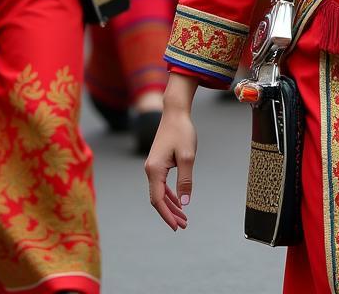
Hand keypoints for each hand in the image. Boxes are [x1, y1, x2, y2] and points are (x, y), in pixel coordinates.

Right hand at [146, 99, 197, 230]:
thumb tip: (185, 203)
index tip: (177, 226)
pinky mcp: (158, 163)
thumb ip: (185, 180)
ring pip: (160, 193)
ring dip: (171, 205)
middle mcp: (150, 170)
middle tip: (184, 225)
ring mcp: (153, 166)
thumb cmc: (182, 132)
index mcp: (154, 170)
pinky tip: (179, 200)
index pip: (158, 200)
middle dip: (170, 213)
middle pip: (158, 199)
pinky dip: (170, 195)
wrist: (175, 112)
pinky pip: (162, 184)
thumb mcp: (187, 156)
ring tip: (183, 217)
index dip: (167, 215)